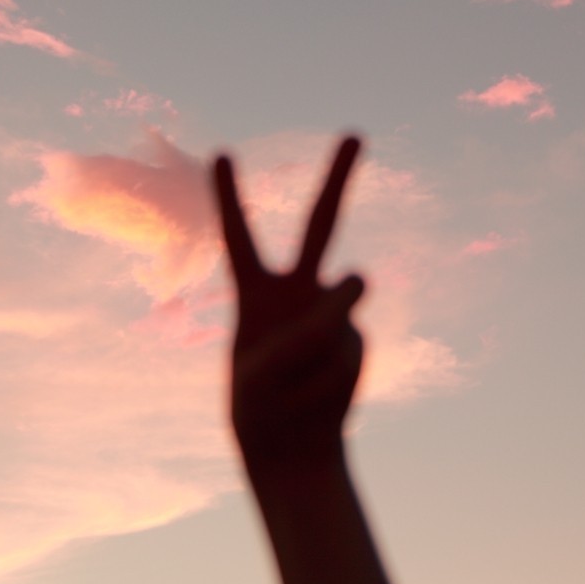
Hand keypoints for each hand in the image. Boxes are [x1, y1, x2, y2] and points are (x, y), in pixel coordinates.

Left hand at [214, 135, 366, 472]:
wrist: (291, 450)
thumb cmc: (261, 407)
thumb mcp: (265, 370)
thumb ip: (311, 322)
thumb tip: (363, 278)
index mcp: (254, 293)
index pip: (238, 235)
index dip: (228, 195)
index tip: (220, 153)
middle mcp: (296, 291)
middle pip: (320, 223)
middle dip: (339, 178)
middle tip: (356, 133)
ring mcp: (332, 313)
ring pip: (346, 292)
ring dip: (329, 318)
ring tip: (307, 365)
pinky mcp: (356, 340)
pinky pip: (348, 347)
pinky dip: (330, 375)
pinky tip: (320, 394)